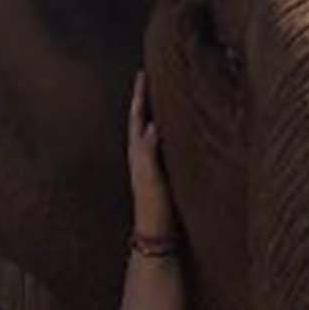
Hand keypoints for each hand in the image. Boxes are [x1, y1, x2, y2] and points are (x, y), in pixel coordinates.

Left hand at [127, 73, 177, 241]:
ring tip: (160, 95)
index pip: (137, 118)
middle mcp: (141, 157)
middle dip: (144, 99)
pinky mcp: (160, 174)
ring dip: (153, 113)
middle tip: (149, 77)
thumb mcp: (151, 178)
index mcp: (137, 154)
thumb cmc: (154, 207)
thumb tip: (150, 125)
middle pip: (141, 120)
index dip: (140, 96)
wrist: (157, 235)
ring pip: (150, 131)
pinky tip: (172, 130)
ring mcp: (149, 166)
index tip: (143, 74)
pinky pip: (160, 145)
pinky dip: (164, 131)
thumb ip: (149, 152)